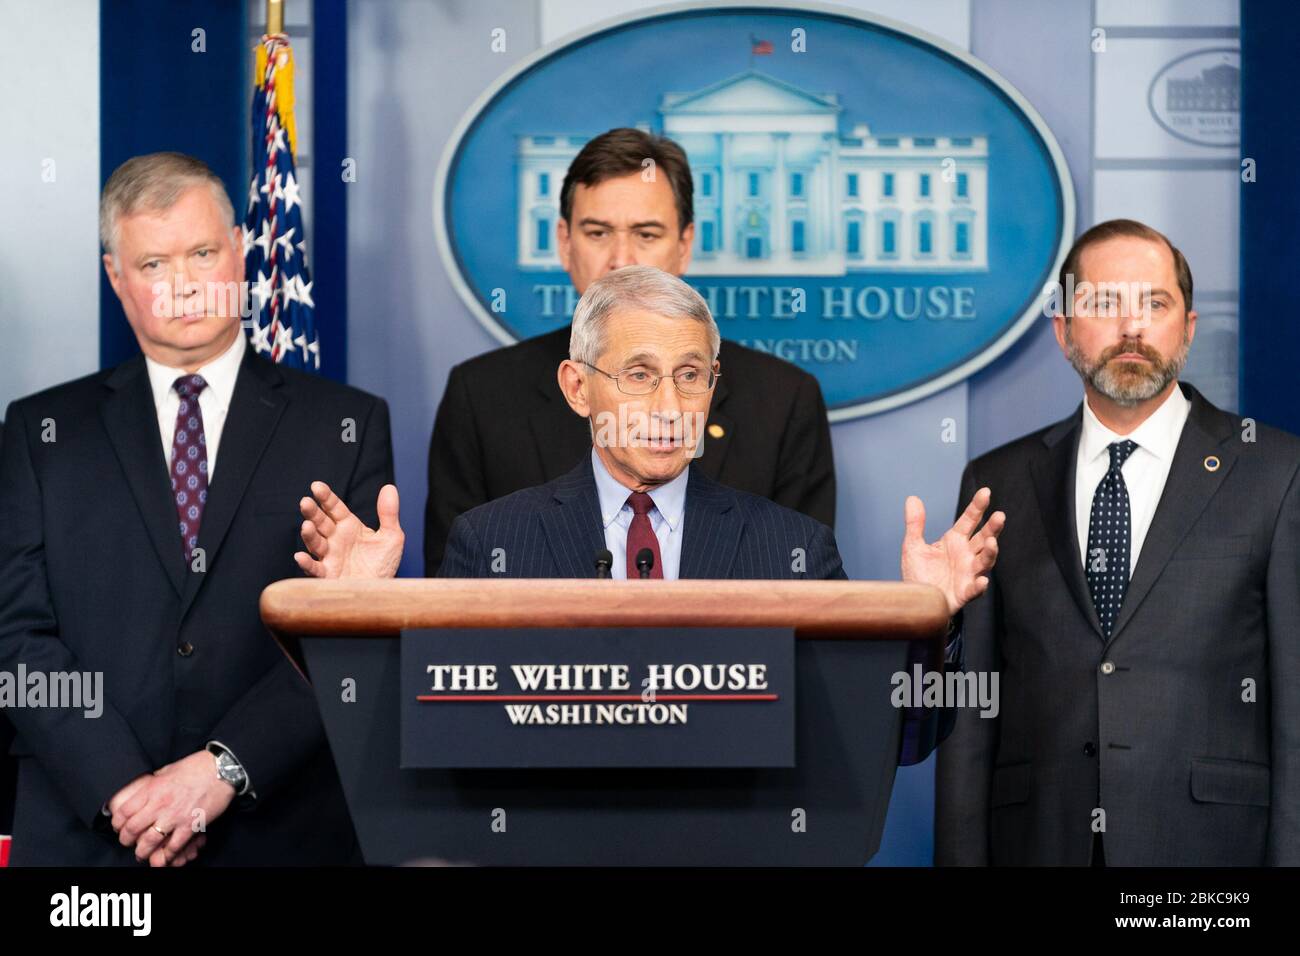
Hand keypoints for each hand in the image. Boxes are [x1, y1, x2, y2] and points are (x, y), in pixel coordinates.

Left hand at [112, 751, 234, 865]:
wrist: (222, 770)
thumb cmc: (196, 767)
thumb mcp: (167, 770)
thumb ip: (154, 783)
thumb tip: (145, 790)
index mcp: (152, 789)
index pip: (123, 813)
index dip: (117, 824)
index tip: (119, 827)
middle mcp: (159, 804)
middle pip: (132, 830)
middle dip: (126, 840)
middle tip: (128, 842)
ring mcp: (175, 816)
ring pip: (149, 842)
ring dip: (142, 851)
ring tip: (142, 854)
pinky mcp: (190, 825)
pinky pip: (174, 846)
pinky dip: (167, 854)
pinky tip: (164, 856)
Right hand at [294, 481, 403, 578]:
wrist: (382, 591)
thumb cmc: (383, 564)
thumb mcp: (391, 537)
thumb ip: (388, 513)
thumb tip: (389, 487)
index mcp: (349, 527)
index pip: (334, 508)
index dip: (326, 497)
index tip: (316, 486)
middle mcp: (335, 540)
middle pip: (321, 523)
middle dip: (312, 513)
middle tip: (305, 502)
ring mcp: (329, 557)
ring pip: (315, 543)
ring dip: (309, 535)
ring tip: (306, 526)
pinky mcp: (328, 576)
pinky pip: (315, 569)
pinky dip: (306, 564)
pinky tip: (300, 556)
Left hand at [901, 486, 1004, 616]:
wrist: (916, 602)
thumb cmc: (918, 574)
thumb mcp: (913, 546)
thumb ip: (915, 524)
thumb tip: (912, 498)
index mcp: (955, 541)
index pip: (969, 520)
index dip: (977, 507)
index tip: (985, 492)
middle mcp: (966, 555)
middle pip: (983, 539)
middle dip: (992, 528)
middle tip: (1000, 515)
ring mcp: (968, 574)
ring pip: (985, 562)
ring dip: (991, 553)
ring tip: (992, 543)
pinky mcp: (964, 593)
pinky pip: (975, 589)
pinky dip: (979, 585)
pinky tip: (982, 581)